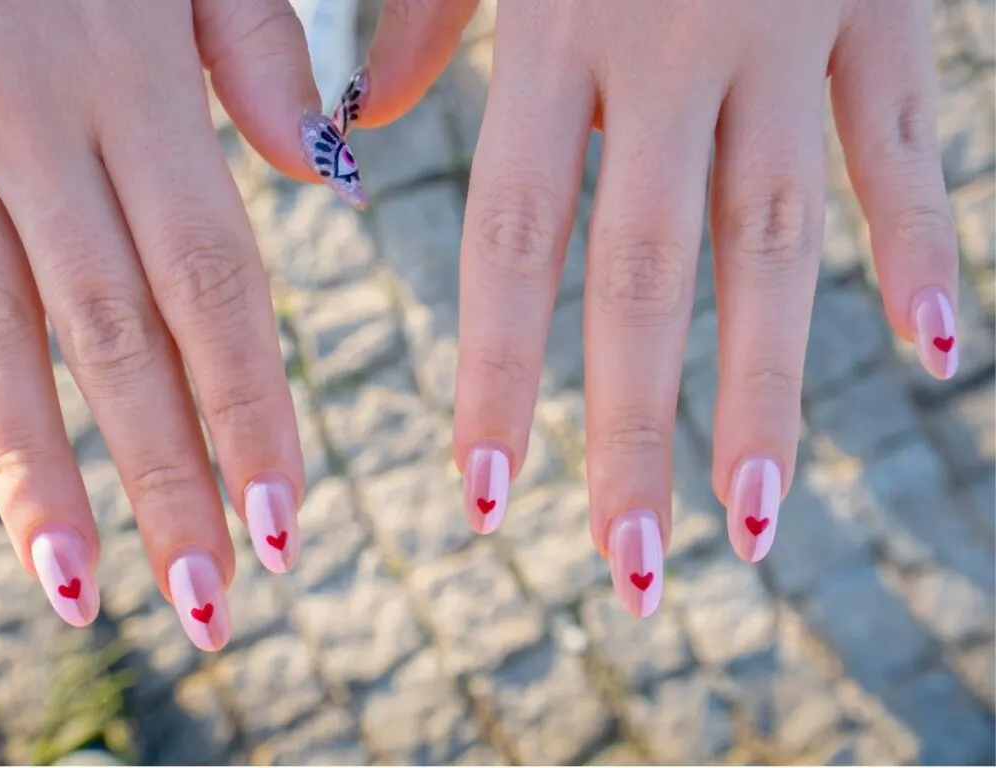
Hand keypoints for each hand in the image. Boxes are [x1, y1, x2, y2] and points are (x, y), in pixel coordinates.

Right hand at [0, 0, 366, 649]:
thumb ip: (254, 49)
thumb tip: (327, 174)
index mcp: (130, 79)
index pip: (213, 284)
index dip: (250, 411)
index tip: (286, 521)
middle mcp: (32, 128)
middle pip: (115, 339)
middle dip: (168, 480)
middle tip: (216, 601)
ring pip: (1, 340)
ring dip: (48, 482)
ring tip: (97, 594)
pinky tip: (17, 492)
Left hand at [347, 0, 957, 616]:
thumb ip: (421, 19)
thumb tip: (363, 133)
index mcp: (558, 31)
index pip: (515, 243)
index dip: (499, 376)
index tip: (486, 501)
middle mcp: (671, 53)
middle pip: (646, 279)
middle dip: (633, 434)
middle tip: (633, 573)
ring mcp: (789, 36)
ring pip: (773, 246)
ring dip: (766, 394)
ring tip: (752, 526)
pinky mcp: (885, 11)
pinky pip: (904, 145)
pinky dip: (917, 248)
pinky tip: (929, 357)